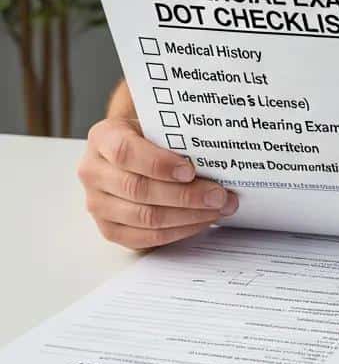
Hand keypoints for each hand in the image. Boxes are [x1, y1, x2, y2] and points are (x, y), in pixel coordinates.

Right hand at [77, 116, 237, 249]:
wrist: (130, 152)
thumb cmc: (149, 137)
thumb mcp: (157, 126)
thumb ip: (176, 137)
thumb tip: (216, 158)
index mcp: (103, 138)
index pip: (126, 152)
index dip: (159, 164)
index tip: (190, 171)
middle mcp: (93, 172)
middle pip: (138, 189)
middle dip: (186, 195)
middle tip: (219, 195)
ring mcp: (97, 203)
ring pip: (144, 217)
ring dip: (188, 216)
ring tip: (218, 209)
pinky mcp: (109, 228)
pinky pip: (145, 237)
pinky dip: (178, 231)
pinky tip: (201, 221)